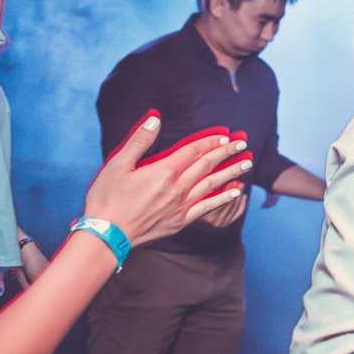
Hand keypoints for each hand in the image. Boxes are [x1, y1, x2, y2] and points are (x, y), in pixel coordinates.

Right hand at [84, 111, 249, 245]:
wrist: (106, 235)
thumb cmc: (107, 198)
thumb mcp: (117, 164)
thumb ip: (139, 141)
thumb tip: (155, 118)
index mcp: (163, 171)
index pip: (193, 150)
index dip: (210, 141)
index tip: (224, 135)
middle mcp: (177, 188)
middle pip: (207, 165)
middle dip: (227, 152)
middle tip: (243, 143)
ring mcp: (181, 206)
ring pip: (213, 185)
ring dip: (232, 172)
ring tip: (247, 164)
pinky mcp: (180, 221)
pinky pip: (208, 207)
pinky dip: (223, 199)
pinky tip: (236, 193)